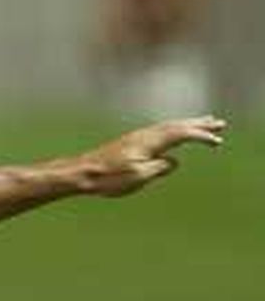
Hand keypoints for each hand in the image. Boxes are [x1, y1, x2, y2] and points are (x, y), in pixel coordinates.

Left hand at [76, 115, 225, 197]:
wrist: (82, 172)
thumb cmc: (109, 178)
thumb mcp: (139, 176)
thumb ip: (159, 167)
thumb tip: (173, 161)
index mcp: (148, 142)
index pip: (180, 134)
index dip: (200, 135)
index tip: (217, 140)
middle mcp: (144, 136)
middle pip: (176, 126)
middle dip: (198, 124)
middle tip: (219, 123)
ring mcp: (137, 138)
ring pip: (168, 127)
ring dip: (188, 125)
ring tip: (204, 124)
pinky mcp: (131, 143)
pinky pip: (160, 132)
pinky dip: (174, 130)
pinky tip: (176, 134)